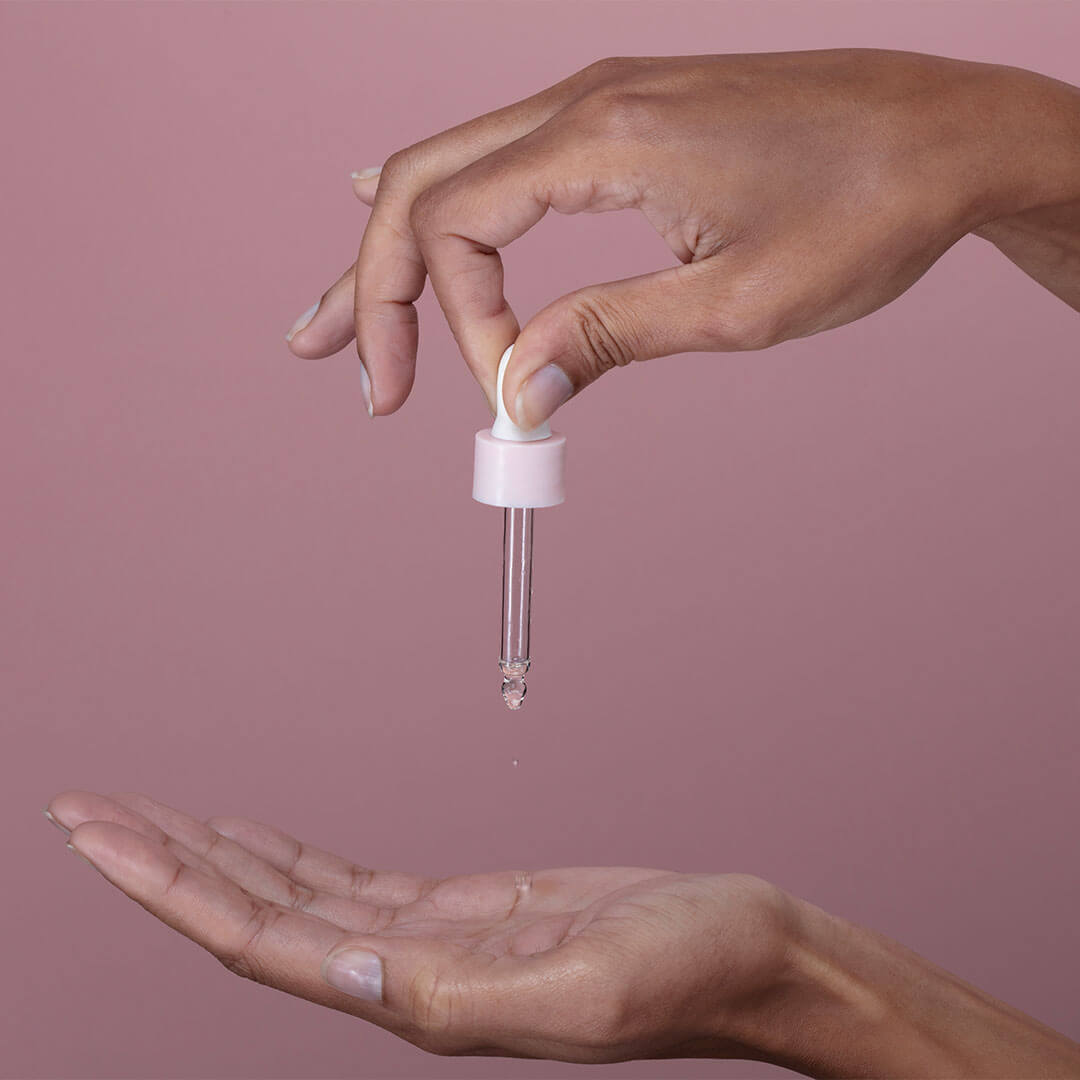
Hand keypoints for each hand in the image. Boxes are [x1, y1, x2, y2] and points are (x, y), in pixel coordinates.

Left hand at [45, 790, 793, 1062]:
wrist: (747, 949)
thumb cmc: (689, 968)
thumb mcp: (585, 987)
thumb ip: (458, 993)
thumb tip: (346, 973)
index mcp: (421, 999)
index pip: (259, 941)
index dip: (171, 888)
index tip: (98, 835)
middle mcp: (406, 975)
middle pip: (254, 914)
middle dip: (165, 862)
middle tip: (86, 809)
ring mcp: (430, 942)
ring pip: (292, 896)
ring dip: (215, 855)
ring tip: (148, 818)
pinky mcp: (462, 910)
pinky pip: (348, 881)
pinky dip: (288, 855)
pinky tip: (256, 838)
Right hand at [286, 50, 1079, 424]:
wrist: (955, 136)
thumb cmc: (867, 211)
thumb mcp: (737, 303)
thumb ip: (609, 337)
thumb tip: (515, 393)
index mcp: (604, 136)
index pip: (458, 224)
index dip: (460, 326)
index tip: (508, 402)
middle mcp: (586, 98)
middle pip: (422, 183)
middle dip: (374, 283)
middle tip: (334, 361)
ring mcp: (603, 98)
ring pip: (454, 166)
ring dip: (397, 247)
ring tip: (342, 316)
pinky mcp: (628, 115)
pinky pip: (506, 156)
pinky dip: (450, 208)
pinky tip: (409, 215)